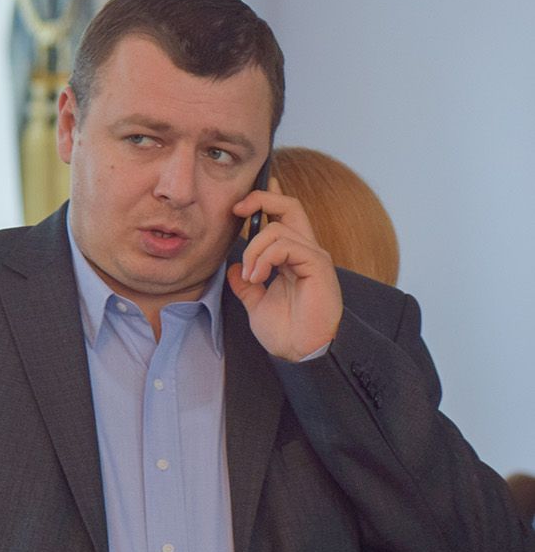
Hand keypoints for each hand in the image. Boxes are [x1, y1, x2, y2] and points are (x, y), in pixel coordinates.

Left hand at [225, 180, 342, 360]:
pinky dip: (264, 258)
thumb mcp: (256, 303)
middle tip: (237, 209)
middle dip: (262, 199)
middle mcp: (306, 251)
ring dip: (253, 250)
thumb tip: (234, 268)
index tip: (238, 206)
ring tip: (250, 276)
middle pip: (290, 206)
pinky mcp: (317, 265)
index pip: (283, 216)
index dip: (264, 201)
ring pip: (278, 229)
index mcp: (293, 257)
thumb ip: (246, 284)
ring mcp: (313, 257)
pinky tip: (258, 278)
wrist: (301, 353)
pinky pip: (286, 246)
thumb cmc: (286, 331)